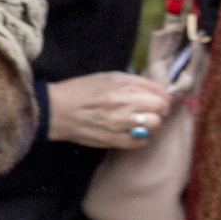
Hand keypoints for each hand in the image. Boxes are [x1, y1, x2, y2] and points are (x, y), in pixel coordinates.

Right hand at [48, 71, 170, 149]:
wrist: (56, 111)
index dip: (163, 97)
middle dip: (159, 110)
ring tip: (141, 121)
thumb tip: (157, 90)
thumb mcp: (108, 77)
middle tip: (150, 111)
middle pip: (160, 110)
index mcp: (123, 86)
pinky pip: (141, 142)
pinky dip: (141, 137)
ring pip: (154, 126)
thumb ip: (134, 82)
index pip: (159, 94)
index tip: (160, 99)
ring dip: (151, 124)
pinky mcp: (115, 140)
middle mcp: (124, 104)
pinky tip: (133, 132)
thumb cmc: (81, 90)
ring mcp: (121, 124)